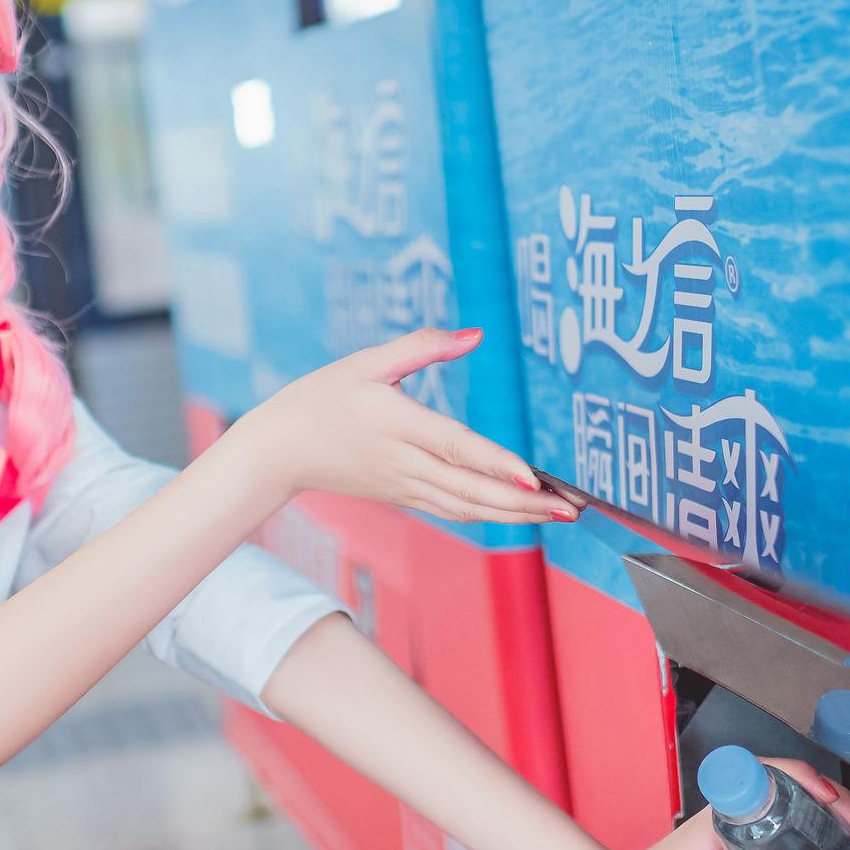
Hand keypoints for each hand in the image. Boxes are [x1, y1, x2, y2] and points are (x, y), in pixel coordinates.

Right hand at [225, 328, 563, 526]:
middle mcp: (404, 462)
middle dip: (525, 504)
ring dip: (515, 514)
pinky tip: (518, 514)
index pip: (455, 447)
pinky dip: (488, 515)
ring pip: (467, 507)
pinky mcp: (403, 496)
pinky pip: (453, 511)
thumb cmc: (319, 399)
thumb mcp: (365, 361)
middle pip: (472, 490)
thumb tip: (476, 335)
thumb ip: (422, 345)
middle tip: (571, 508)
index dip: (496, 464)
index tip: (533, 478)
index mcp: (396, 424)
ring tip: (559, 513)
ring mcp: (404, 486)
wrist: (278, 451)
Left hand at [584, 756, 849, 849]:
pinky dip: (809, 829)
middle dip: (831, 800)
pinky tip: (829, 848)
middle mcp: (726, 814)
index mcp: (717, 818)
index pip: (768, 777)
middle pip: (788, 787)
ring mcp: (731, 826)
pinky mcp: (734, 842)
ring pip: (786, 804)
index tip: (835, 803)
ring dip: (825, 812)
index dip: (808, 782)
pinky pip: (778, 824)